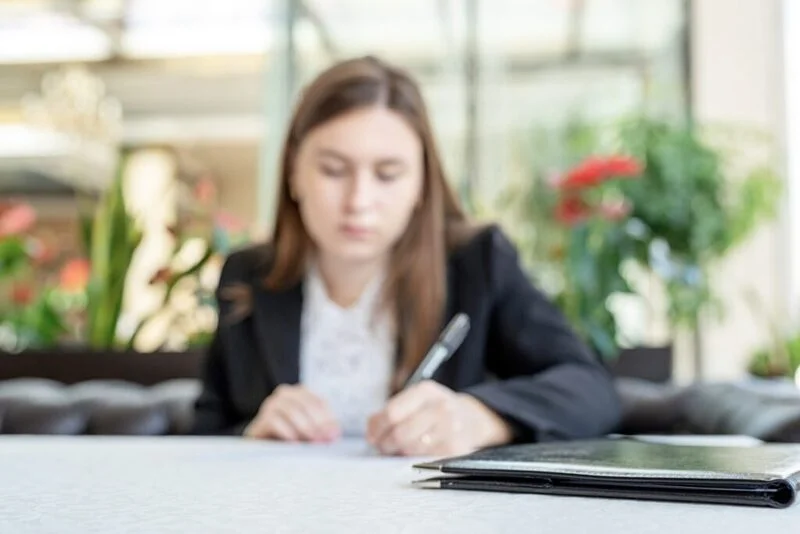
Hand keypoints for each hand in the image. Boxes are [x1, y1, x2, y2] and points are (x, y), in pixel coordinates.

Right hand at [243, 384, 340, 442]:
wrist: (262, 443)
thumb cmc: (289, 435)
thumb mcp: (308, 430)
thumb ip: (321, 429)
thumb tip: (334, 434)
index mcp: (300, 393)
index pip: (319, 402)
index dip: (328, 418)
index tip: (335, 434)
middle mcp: (285, 394)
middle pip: (306, 404)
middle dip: (317, 423)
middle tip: (324, 439)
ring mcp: (271, 405)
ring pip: (291, 411)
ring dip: (304, 427)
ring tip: (312, 442)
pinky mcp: (260, 419)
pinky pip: (274, 421)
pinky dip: (287, 432)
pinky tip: (295, 443)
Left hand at [366, 380, 512, 455]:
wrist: (471, 418)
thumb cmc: (435, 410)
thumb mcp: (416, 400)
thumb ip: (391, 411)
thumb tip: (371, 429)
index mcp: (425, 391)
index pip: (392, 413)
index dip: (377, 428)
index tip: (372, 436)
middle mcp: (440, 407)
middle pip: (400, 434)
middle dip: (386, 444)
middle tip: (382, 447)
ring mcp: (450, 429)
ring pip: (410, 449)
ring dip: (399, 452)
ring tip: (399, 449)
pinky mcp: (455, 449)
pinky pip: (423, 459)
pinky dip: (414, 458)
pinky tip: (414, 452)